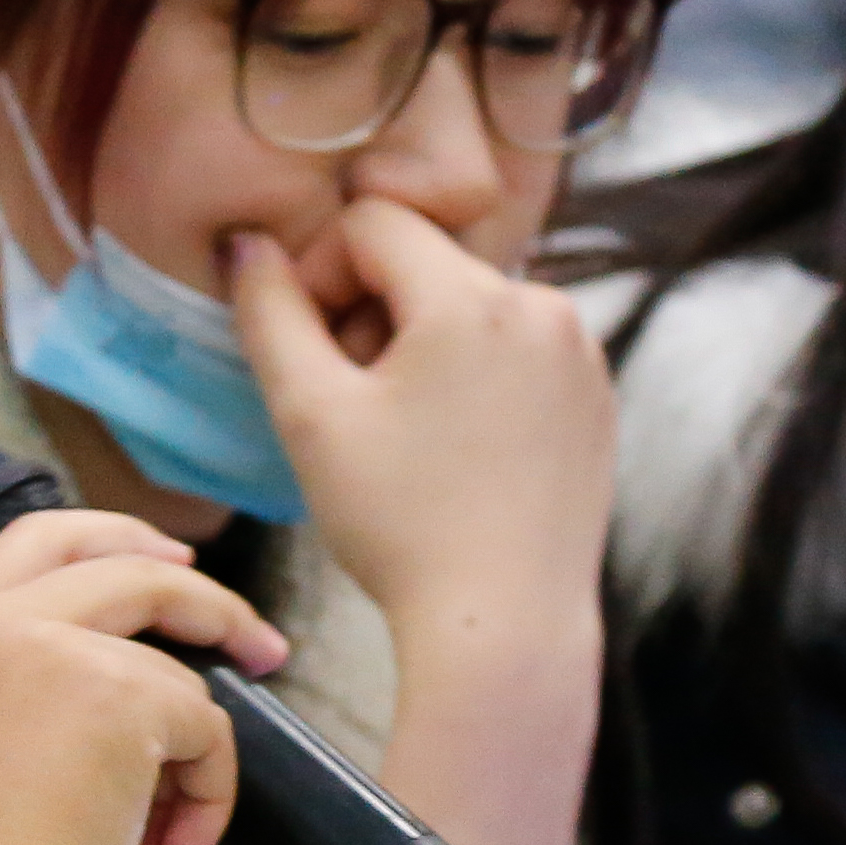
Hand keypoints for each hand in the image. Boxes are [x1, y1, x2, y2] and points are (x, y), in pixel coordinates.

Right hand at [0, 508, 284, 844]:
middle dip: (205, 598)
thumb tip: (148, 698)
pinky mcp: (120, 694)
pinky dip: (205, 805)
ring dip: (189, 769)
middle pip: (126, 565)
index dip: (115, 540)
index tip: (167, 563)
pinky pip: (206, 732)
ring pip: (180, 674)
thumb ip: (26, 695)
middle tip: (255, 643)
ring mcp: (56, 647)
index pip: (38, 538)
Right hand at [229, 203, 613, 630]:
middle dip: (367, 315)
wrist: (504, 622)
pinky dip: (468, 377)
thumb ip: (270, 313)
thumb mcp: (310, 413)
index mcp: (476, 297)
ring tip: (397, 433)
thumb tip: (249, 245)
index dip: (317, 271)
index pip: (371, 222)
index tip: (306, 349)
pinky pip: (513, 350)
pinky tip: (448, 450)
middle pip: (422, 264)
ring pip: (467, 306)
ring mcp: (581, 353)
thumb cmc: (399, 522)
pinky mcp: (596, 397)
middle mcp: (546, 306)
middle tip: (345, 403)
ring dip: (415, 346)